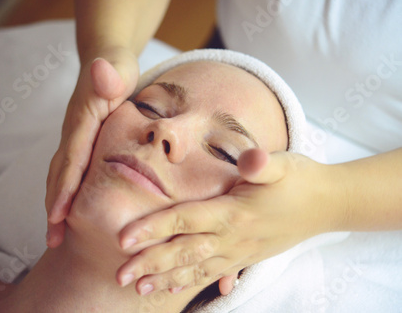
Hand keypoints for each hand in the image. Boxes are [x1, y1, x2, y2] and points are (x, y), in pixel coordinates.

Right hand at [45, 47, 138, 247]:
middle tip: (52, 241)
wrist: (104, 58)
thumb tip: (101, 70)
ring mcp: (73, 138)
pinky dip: (64, 193)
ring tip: (55, 235)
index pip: (72, 160)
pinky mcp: (78, 142)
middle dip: (54, 207)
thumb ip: (109, 74)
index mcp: (82, 121)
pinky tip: (68, 211)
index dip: (64, 189)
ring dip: (55, 205)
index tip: (57, 217)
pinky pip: (68, 171)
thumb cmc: (116, 67)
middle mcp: (72, 132)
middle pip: (59, 174)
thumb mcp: (118, 67)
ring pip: (59, 175)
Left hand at [116, 148, 339, 294]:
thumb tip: (251, 159)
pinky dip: (191, 282)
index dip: (154, 228)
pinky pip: (214, 274)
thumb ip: (263, 163)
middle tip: (120, 275)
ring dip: (165, 279)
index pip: (185, 219)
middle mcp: (233, 237)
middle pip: (184, 251)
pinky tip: (174, 288)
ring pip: (196, 268)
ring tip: (138, 289)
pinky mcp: (245, 257)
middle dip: (151, 263)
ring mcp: (239, 251)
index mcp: (235, 211)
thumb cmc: (300, 180)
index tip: (124, 239)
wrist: (327, 204)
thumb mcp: (283, 164)